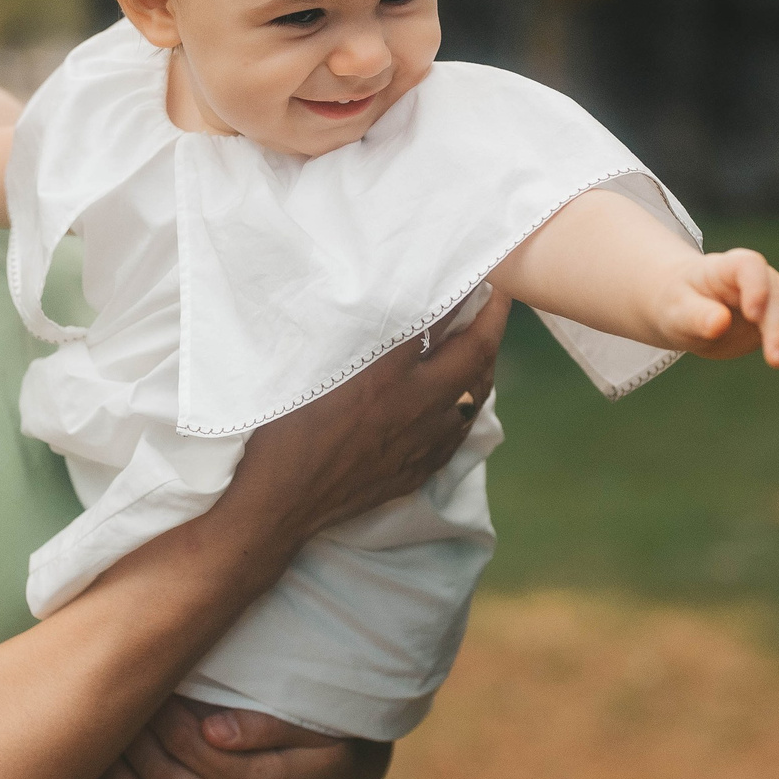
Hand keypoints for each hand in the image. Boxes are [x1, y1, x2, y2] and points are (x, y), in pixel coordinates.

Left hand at [89, 699, 388, 778]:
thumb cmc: (330, 742)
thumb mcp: (313, 727)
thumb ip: (264, 726)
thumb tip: (210, 729)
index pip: (187, 742)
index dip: (159, 710)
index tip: (147, 683)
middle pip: (162, 776)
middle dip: (133, 738)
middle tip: (120, 708)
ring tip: (103, 748)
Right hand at [225, 289, 510, 543]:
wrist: (281, 502)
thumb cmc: (282, 431)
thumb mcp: (309, 371)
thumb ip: (350, 340)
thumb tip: (381, 307)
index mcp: (385, 376)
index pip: (440, 322)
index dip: (464, 294)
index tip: (478, 275)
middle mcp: (414, 406)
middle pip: (473, 357)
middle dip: (491, 323)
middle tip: (497, 301)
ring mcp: (422, 442)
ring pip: (474, 397)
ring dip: (484, 365)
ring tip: (482, 343)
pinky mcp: (418, 469)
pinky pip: (459, 433)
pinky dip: (467, 405)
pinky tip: (462, 399)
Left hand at [658, 248, 778, 373]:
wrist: (685, 307)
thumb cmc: (676, 304)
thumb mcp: (676, 311)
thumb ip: (696, 315)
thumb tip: (719, 322)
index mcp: (730, 267)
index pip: (750, 268)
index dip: (756, 288)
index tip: (752, 315)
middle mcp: (760, 277)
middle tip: (776, 362)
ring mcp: (776, 296)